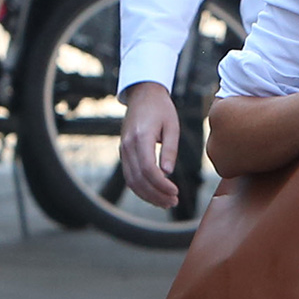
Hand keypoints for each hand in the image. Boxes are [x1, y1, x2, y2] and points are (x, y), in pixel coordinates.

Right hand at [121, 81, 181, 207]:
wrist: (143, 95)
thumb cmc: (161, 109)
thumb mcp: (172, 127)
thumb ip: (169, 150)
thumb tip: (167, 173)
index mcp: (140, 137)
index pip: (148, 169)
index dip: (161, 185)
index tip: (175, 192)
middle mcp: (127, 145)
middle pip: (138, 179)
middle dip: (156, 194)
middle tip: (173, 202)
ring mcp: (123, 149)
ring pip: (131, 180)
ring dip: (148, 195)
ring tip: (166, 203)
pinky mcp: (123, 152)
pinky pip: (129, 175)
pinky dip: (141, 188)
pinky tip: (155, 194)